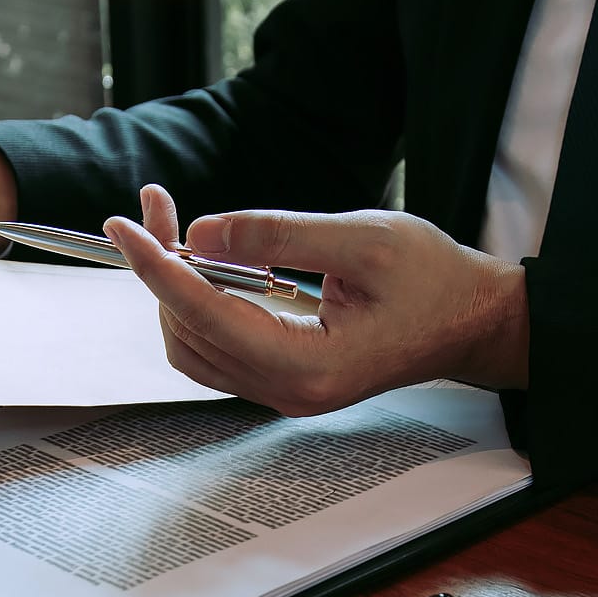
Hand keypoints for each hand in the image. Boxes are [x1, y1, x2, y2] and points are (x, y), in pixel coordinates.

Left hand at [105, 185, 531, 415]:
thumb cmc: (435, 280)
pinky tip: (203, 260)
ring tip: (174, 226)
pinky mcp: (283, 378)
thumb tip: (200, 233)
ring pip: (193, 344)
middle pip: (188, 332)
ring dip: (174, 285)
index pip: (206, 315)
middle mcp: (289, 391)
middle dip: (162, 267)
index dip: (156, 266)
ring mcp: (283, 391)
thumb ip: (278, 236)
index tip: (124, 224)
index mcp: (311, 365)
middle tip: (157, 205)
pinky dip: (197, 301)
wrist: (473, 322)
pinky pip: (217, 346)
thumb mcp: (363, 239)